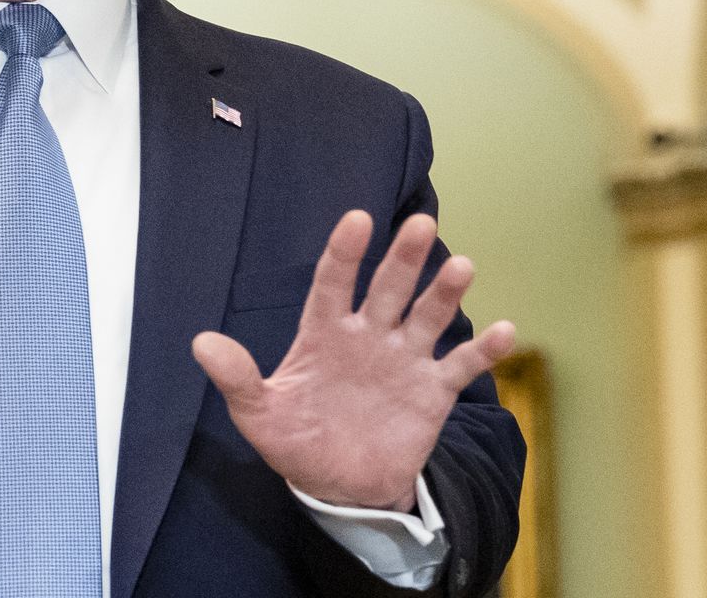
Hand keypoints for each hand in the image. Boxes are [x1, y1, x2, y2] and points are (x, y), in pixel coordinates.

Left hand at [192, 210, 513, 511]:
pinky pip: (460, 366)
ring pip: (427, 317)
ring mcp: (403, 360)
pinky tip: (505, 330)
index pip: (333, 284)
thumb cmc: (296, 440)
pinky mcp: (432, 392)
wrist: (339, 486)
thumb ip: (236, 378)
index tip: (356, 220)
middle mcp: (368, 337)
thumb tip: (201, 343)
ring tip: (462, 266)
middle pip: (388, 289)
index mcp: (324, 334)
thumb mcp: (258, 414)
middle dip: (403, 258)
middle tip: (418, 224)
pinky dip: (484, 351)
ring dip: (444, 292)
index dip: (344, 253)